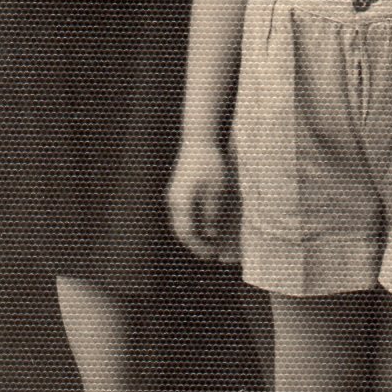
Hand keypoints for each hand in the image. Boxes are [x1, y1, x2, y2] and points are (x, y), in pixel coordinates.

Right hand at [167, 141, 236, 262]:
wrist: (200, 136)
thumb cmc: (211, 161)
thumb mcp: (217, 189)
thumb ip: (213, 213)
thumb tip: (211, 234)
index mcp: (182, 202)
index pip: (187, 233)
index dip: (199, 246)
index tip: (211, 255)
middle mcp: (174, 200)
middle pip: (181, 229)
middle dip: (195, 242)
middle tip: (210, 252)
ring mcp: (174, 193)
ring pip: (181, 220)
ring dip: (193, 231)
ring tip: (209, 240)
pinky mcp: (179, 187)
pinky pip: (183, 210)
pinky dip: (193, 219)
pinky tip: (205, 220)